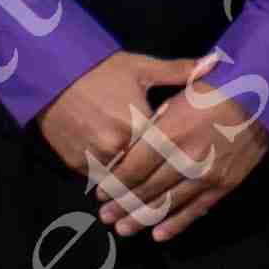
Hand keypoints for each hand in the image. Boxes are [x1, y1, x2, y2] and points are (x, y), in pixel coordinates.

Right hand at [32, 50, 214, 212]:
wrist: (53, 76)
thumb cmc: (101, 71)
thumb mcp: (141, 68)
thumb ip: (179, 72)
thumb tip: (216, 62)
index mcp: (138, 124)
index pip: (164, 152)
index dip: (177, 159)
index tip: (193, 170)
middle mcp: (117, 147)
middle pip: (143, 174)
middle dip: (156, 186)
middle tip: (174, 199)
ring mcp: (94, 158)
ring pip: (120, 183)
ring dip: (131, 191)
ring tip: (145, 206)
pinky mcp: (75, 164)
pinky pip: (98, 179)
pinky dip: (108, 183)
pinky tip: (118, 194)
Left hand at [101, 58, 268, 242]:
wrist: (261, 97)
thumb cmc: (214, 90)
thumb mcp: (176, 97)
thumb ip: (153, 124)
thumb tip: (129, 147)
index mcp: (170, 132)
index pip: (133, 168)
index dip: (113, 184)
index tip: (100, 193)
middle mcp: (186, 158)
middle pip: (146, 189)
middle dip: (122, 205)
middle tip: (105, 216)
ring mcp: (207, 174)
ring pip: (167, 204)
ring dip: (142, 219)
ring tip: (123, 229)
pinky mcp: (225, 184)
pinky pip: (196, 210)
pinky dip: (176, 224)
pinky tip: (158, 234)